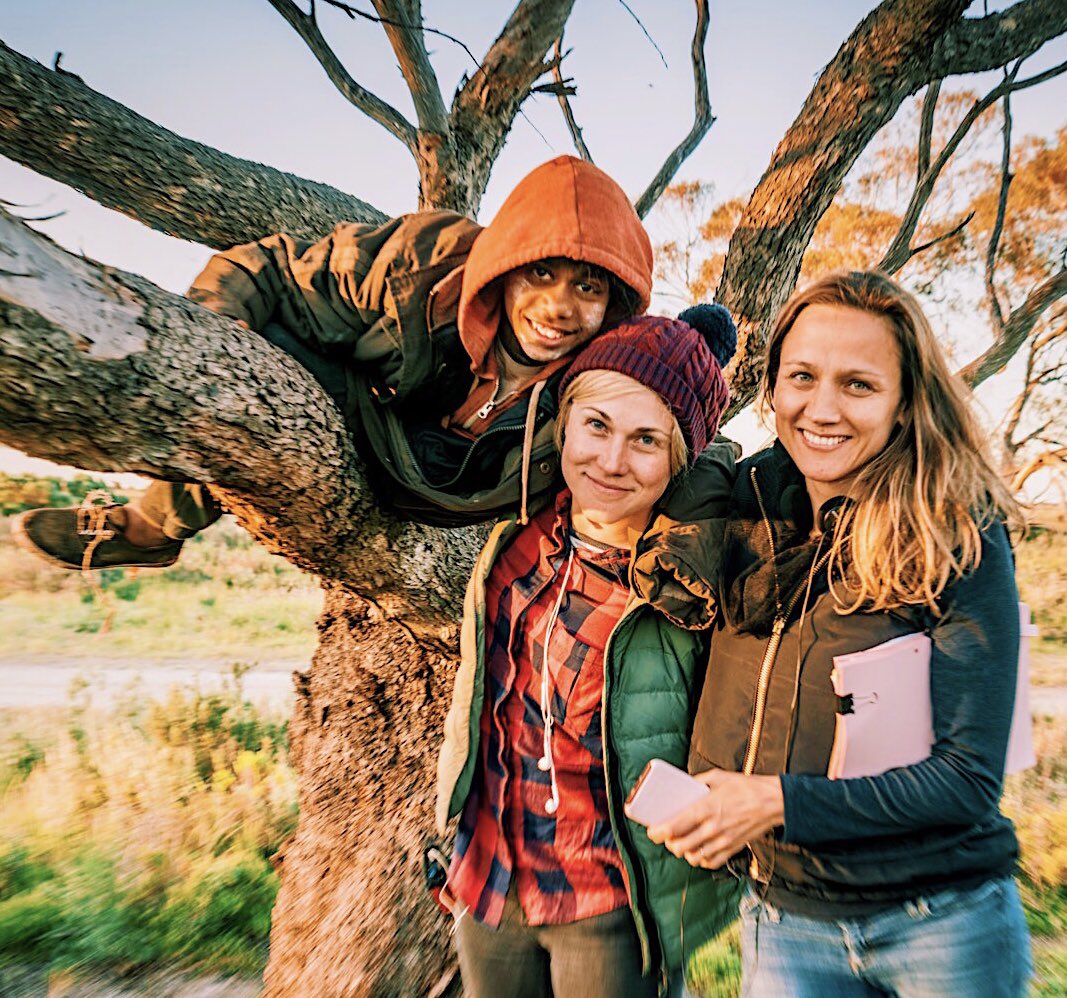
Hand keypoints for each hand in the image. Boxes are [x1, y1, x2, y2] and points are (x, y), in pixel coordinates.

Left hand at [647, 769, 784, 869]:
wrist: (773, 802)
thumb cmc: (745, 787)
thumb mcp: (717, 777)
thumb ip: (697, 782)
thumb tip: (681, 786)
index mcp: (706, 807)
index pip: (674, 826)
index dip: (658, 832)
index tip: (652, 831)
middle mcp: (713, 827)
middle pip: (680, 846)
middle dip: (669, 843)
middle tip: (666, 836)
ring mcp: (723, 841)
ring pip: (693, 857)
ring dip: (684, 852)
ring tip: (682, 843)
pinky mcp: (733, 849)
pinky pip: (711, 862)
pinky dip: (701, 860)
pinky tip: (699, 850)